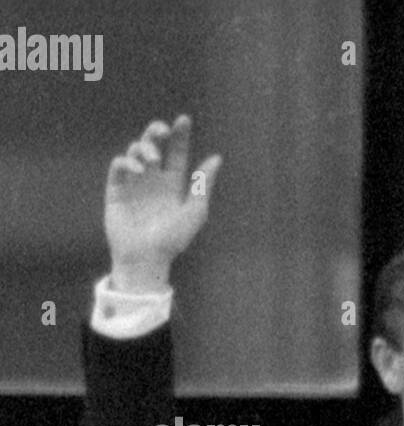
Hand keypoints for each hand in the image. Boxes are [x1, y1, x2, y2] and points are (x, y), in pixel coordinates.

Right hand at [105, 115, 221, 292]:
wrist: (148, 257)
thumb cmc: (174, 239)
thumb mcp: (195, 211)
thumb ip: (204, 184)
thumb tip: (216, 157)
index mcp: (173, 184)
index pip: (177, 153)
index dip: (180, 135)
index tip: (184, 120)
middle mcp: (153, 180)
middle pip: (153, 145)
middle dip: (156, 132)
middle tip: (162, 130)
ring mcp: (134, 183)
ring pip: (135, 151)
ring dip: (144, 149)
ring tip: (153, 160)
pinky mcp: (116, 189)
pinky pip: (119, 166)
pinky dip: (127, 161)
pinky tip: (138, 169)